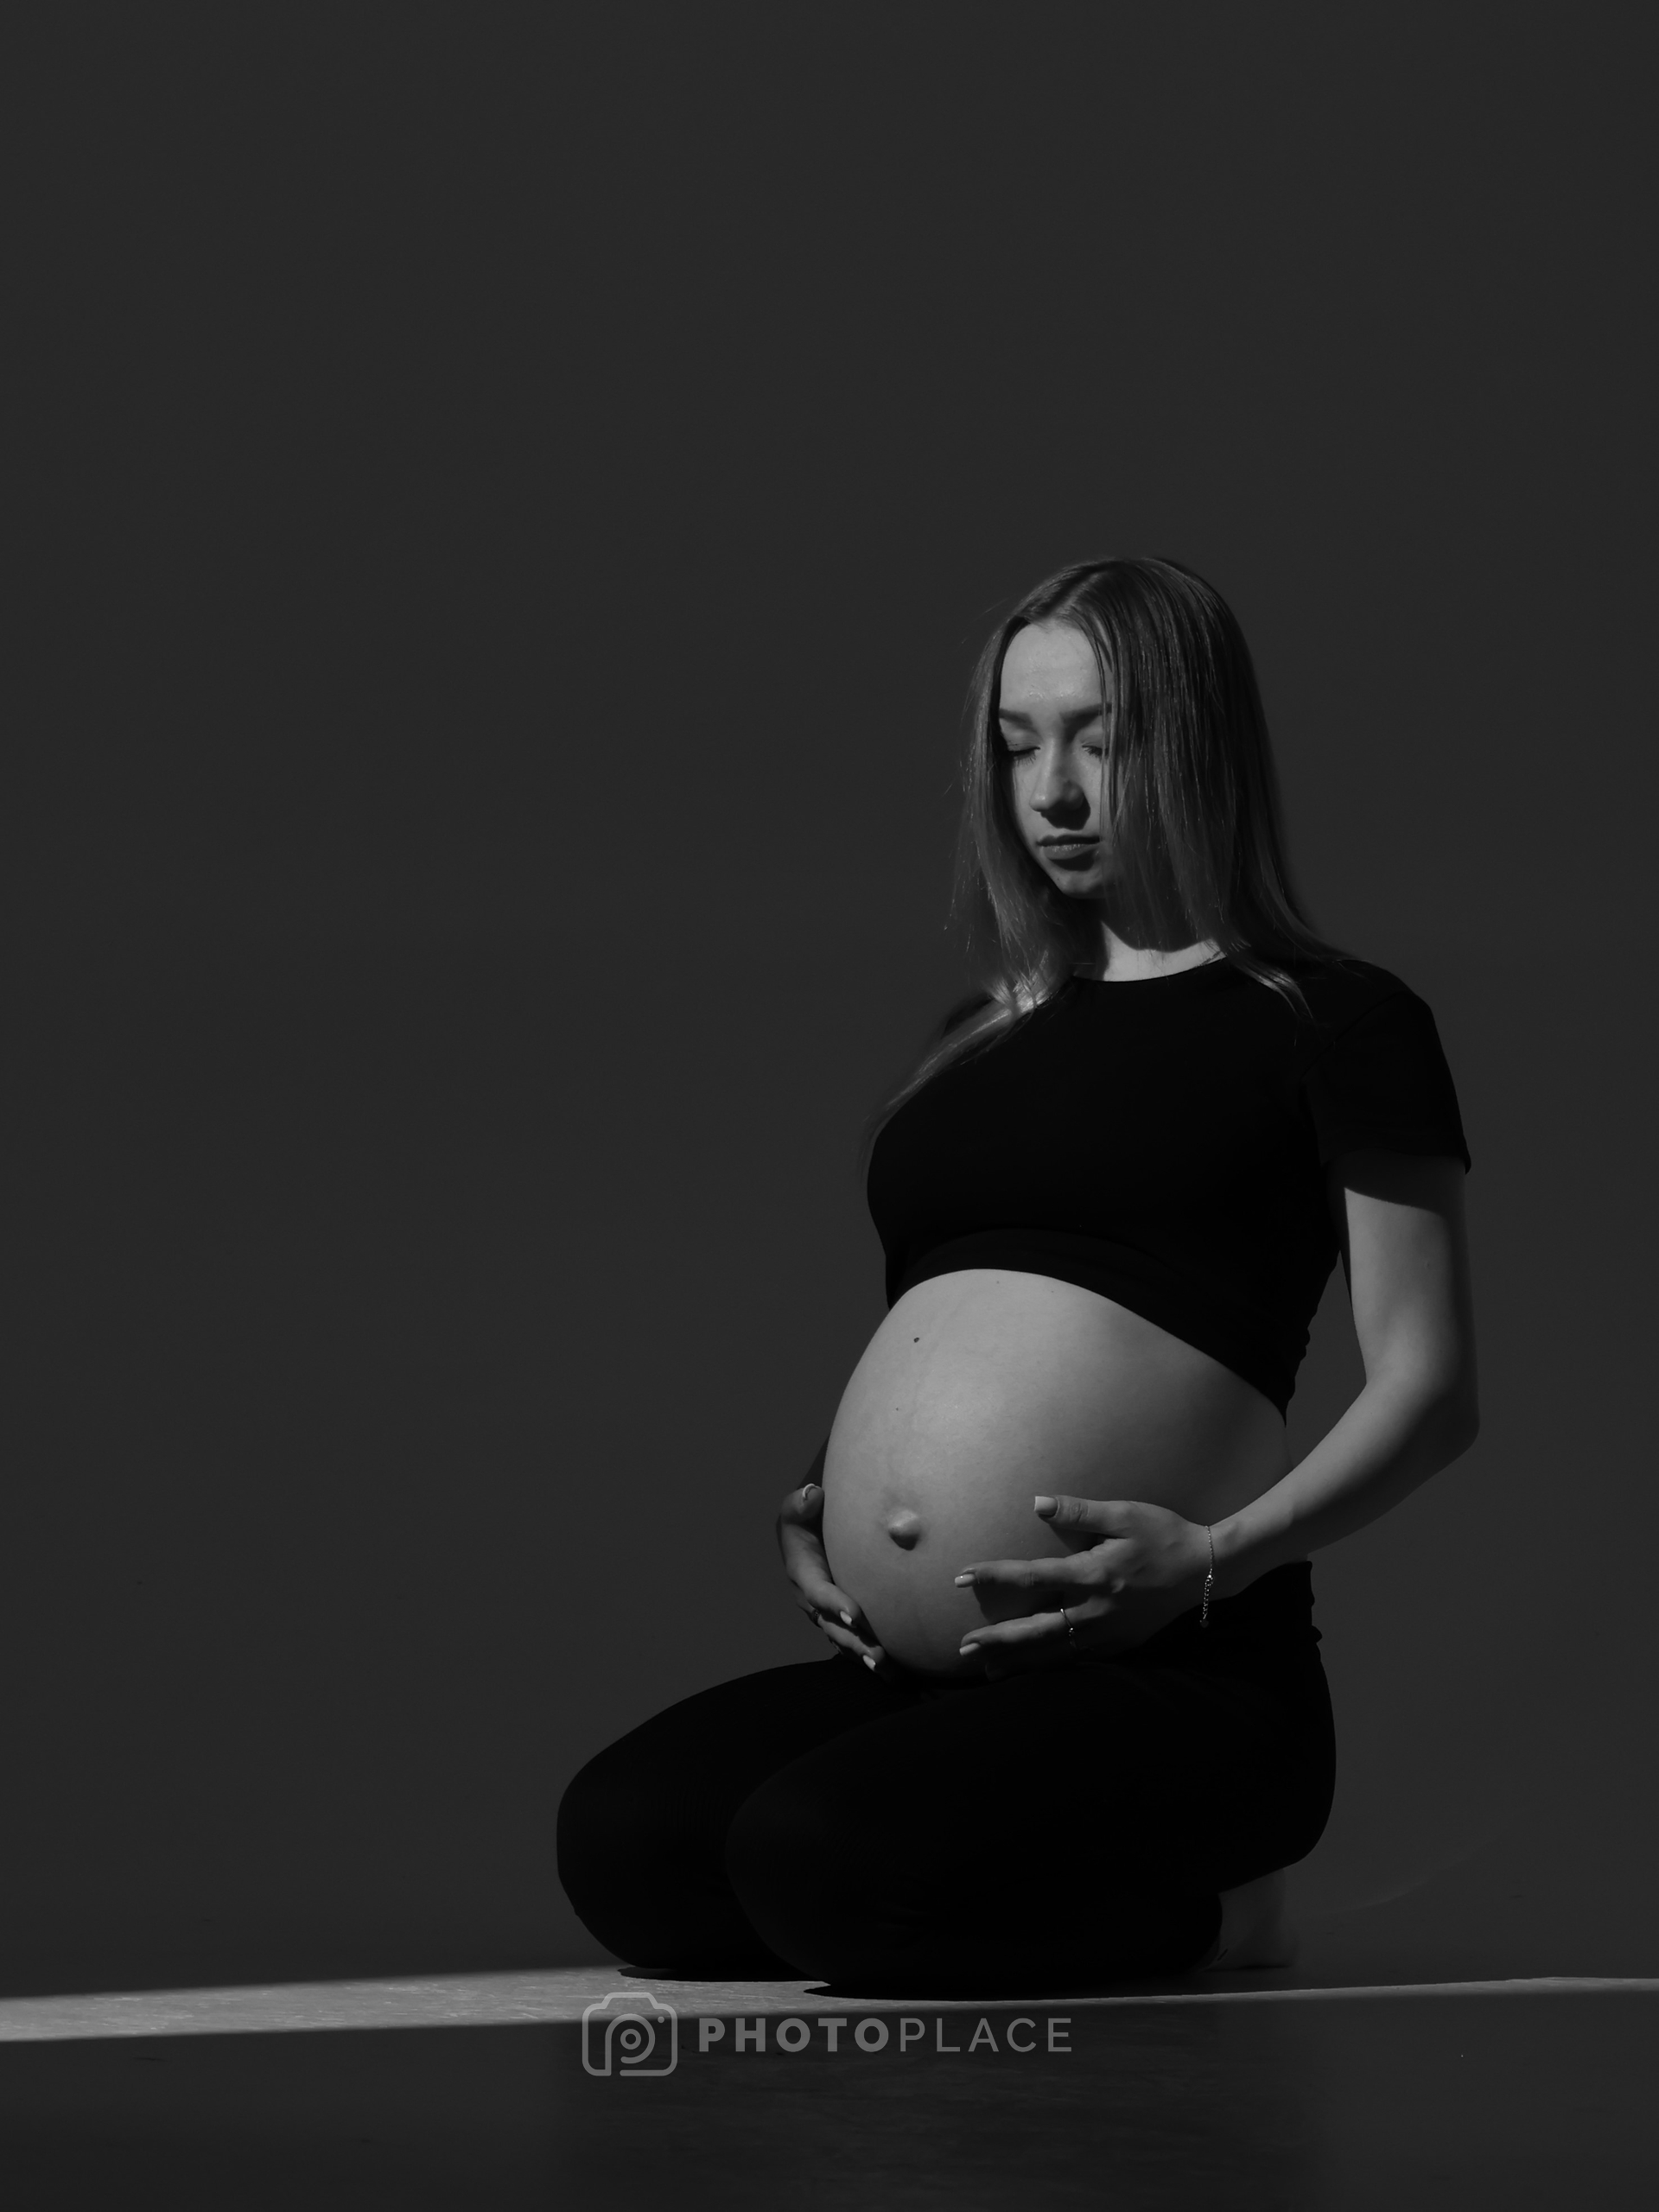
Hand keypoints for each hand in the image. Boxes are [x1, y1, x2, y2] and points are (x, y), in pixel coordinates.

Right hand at [776, 1481, 890, 1672]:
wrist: (812, 1533)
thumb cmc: (807, 1518)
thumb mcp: (798, 1508)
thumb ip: (801, 1503)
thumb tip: (813, 1495)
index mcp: (803, 1574)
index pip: (817, 1592)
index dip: (833, 1604)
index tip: (855, 1615)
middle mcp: (814, 1602)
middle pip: (834, 1627)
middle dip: (856, 1642)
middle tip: (879, 1654)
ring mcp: (828, 1616)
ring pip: (847, 1642)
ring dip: (867, 1657)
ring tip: (892, 1671)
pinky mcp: (844, 1623)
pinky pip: (859, 1645)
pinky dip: (877, 1663)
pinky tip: (901, 1677)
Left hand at [954, 1495, 1210, 1678]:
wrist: (1206, 1570)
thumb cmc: (1163, 1535)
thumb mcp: (1124, 1514)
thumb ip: (1079, 1511)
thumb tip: (1037, 1503)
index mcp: (1093, 1574)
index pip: (1032, 1576)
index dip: (994, 1575)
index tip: (961, 1577)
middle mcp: (1096, 1609)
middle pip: (1036, 1630)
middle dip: (998, 1639)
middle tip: (964, 1648)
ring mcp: (1108, 1632)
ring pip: (1055, 1652)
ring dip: (1019, 1661)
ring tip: (988, 1670)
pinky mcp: (1120, 1643)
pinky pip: (1079, 1659)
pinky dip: (1051, 1666)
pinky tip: (1033, 1670)